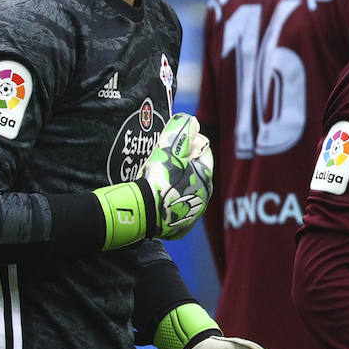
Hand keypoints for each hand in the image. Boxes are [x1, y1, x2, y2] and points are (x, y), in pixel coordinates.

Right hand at [138, 113, 213, 239]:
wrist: (144, 211)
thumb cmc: (158, 177)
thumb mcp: (169, 149)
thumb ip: (181, 131)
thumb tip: (192, 121)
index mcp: (205, 176)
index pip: (204, 153)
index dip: (190, 145)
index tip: (176, 144)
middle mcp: (205, 196)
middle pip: (196, 173)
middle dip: (184, 165)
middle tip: (165, 161)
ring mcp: (194, 213)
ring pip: (188, 192)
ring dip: (179, 184)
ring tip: (160, 180)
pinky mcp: (182, 226)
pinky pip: (179, 210)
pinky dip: (172, 202)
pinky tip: (159, 198)